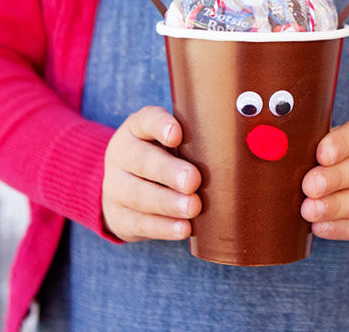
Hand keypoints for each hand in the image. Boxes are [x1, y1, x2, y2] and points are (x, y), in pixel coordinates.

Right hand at [102, 106, 201, 241]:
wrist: (124, 188)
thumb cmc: (162, 157)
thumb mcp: (170, 142)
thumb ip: (194, 139)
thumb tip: (233, 148)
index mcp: (136, 129)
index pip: (146, 120)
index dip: (160, 125)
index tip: (177, 134)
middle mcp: (122, 155)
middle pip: (141, 160)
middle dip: (168, 171)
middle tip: (193, 180)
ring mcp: (114, 187)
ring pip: (138, 195)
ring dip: (168, 203)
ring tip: (193, 207)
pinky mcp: (118, 217)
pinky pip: (139, 224)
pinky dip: (163, 228)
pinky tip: (183, 228)